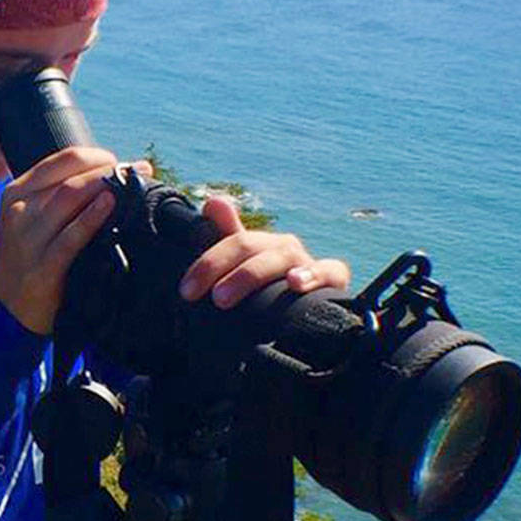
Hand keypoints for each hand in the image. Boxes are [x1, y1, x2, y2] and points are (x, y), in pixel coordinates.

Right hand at [0, 146, 120, 334]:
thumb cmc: (23, 259)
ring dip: (106, 188)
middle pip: (72, 178)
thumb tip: (104, 177)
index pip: (63, 160)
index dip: (97, 156)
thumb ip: (55, 198)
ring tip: (132, 187)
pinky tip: (111, 206)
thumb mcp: (27, 219)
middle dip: (109, 171)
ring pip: (70, 198)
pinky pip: (70, 238)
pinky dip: (92, 218)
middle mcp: (20, 210)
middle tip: (138, 174)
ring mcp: (29, 239)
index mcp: (17, 191)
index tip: (120, 163)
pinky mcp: (42, 268)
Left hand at [176, 195, 349, 308]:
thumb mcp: (244, 271)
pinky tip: (294, 282)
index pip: (230, 241)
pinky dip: (313, 274)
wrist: (309, 319)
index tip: (186, 292)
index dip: (207, 262)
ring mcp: (306, 261)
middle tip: (208, 298)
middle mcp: (282, 247)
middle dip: (221, 268)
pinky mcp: (333, 279)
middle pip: (249, 246)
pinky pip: (330, 270)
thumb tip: (213, 201)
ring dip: (250, 274)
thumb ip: (226, 238)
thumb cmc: (270, 294)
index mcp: (260, 245)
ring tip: (225, 297)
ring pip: (280, 256)